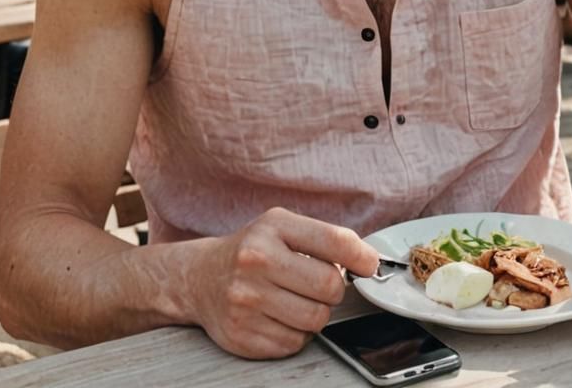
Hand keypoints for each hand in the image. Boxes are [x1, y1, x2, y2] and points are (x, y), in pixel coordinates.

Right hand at [190, 207, 378, 358]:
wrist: (202, 277)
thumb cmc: (252, 250)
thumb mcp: (283, 227)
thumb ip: (325, 239)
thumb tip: (369, 260)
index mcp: (273, 228)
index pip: (335, 241)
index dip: (361, 257)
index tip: (369, 265)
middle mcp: (257, 261)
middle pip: (330, 286)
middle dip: (333, 288)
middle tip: (318, 283)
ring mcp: (247, 300)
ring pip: (315, 319)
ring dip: (314, 313)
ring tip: (295, 298)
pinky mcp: (242, 335)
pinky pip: (294, 343)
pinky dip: (294, 333)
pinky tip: (278, 315)